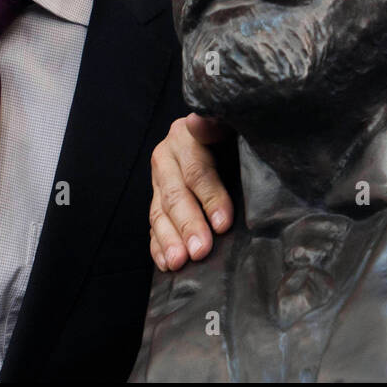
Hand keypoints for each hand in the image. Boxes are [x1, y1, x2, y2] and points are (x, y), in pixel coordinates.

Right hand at [148, 113, 235, 271]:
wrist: (218, 133)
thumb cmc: (232, 133)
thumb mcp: (230, 125)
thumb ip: (219, 126)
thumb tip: (205, 124)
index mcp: (185, 135)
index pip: (197, 170)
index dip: (210, 197)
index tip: (223, 223)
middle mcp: (166, 157)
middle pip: (176, 195)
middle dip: (188, 225)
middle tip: (200, 250)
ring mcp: (159, 180)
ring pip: (159, 212)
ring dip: (169, 240)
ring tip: (180, 261)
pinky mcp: (157, 200)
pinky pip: (153, 225)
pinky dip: (158, 246)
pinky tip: (167, 262)